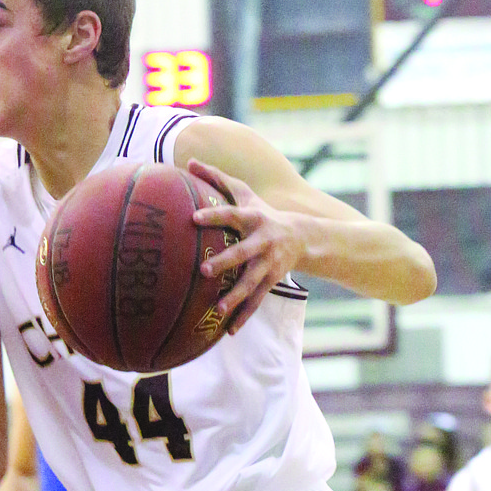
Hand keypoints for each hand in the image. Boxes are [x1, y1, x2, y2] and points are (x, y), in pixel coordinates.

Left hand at [188, 159, 300, 335]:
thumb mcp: (246, 192)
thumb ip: (217, 178)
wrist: (301, 237)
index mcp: (253, 218)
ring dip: (236, 296)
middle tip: (203, 271)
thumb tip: (189, 160)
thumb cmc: (262, 212)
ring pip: (251, 282)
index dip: (214, 216)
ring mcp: (268, 263)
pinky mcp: (272, 280)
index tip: (193, 218)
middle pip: (242, 253)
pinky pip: (257, 300)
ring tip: (219, 309)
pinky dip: (244, 315)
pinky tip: (230, 330)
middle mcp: (262, 241)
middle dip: (225, 262)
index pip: (231, 215)